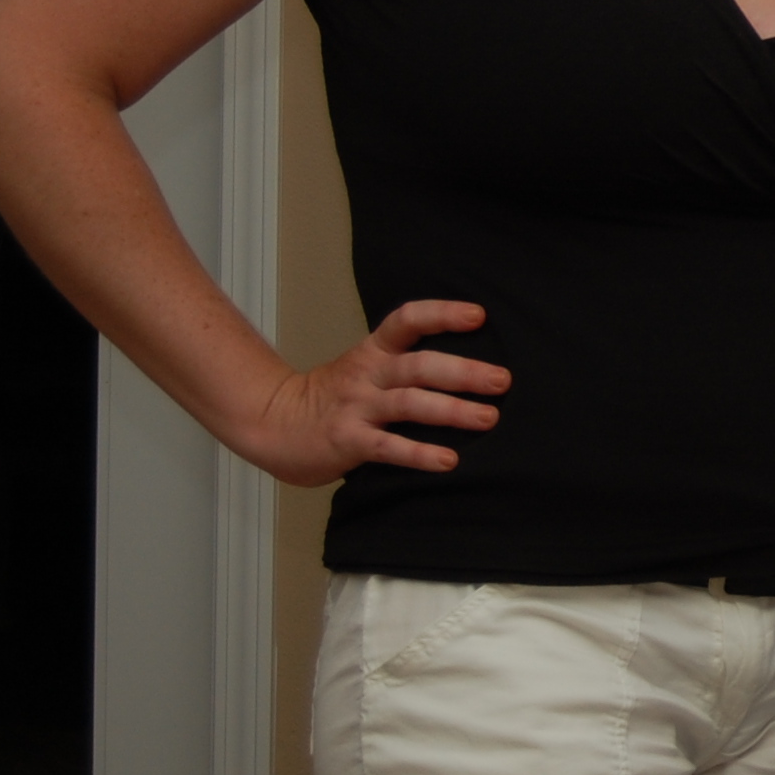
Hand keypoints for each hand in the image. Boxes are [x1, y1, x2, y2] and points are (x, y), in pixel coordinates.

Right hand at [234, 300, 506, 486]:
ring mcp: (357, 407)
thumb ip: (405, 365)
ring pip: (409, 404)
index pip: (407, 320)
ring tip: (488, 418)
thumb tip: (472, 370)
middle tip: (502, 380)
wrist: (272, 424)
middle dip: (464, 372)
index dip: (442, 314)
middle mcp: (368, 375)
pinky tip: (448, 460)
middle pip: (419, 366)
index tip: (478, 315)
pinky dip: (419, 453)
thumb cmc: (333, 397)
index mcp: (374, 352)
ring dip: (452, 411)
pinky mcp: (348, 441)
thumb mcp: (366, 367)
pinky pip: (388, 447)